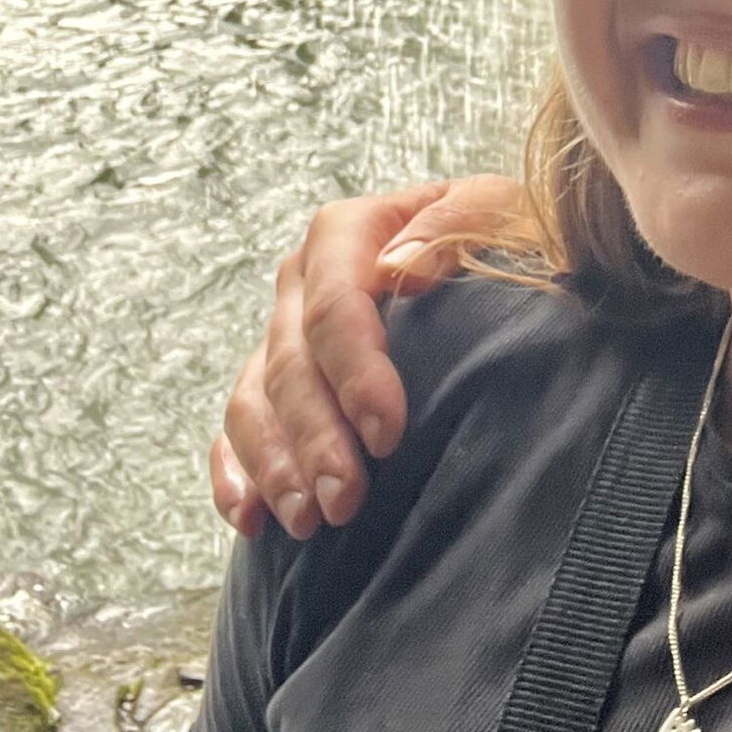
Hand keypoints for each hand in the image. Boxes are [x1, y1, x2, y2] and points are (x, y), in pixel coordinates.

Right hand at [208, 175, 524, 537]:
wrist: (486, 251)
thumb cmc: (495, 234)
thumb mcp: (493, 211)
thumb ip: (453, 225)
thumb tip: (402, 267)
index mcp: (348, 233)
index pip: (336, 305)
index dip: (354, 371)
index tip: (386, 434)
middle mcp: (302, 282)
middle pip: (291, 364)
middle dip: (315, 438)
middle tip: (344, 501)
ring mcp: (280, 333)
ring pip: (255, 402)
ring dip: (274, 466)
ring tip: (307, 520)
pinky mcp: (271, 380)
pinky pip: (236, 428)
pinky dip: (236, 474)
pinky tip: (253, 518)